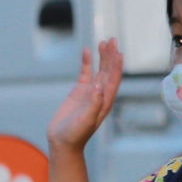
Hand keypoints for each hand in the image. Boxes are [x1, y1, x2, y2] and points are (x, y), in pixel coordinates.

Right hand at [46, 39, 122, 155]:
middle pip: (109, 71)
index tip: (119, 52)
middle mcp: (100, 94)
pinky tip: (86, 51)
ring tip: (103, 42)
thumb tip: (99, 86)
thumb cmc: (75, 135)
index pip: (114, 79)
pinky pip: (85, 73)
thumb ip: (93, 104)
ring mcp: (90, 92)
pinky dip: (87, 62)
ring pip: (99, 70)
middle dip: (111, 56)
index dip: (117, 66)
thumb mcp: (86, 120)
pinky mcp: (79, 92)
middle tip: (112, 40)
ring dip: (102, 57)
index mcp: (105, 101)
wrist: (62, 141)